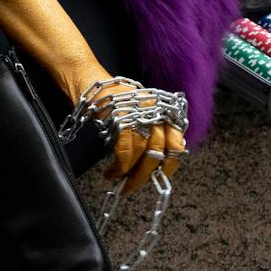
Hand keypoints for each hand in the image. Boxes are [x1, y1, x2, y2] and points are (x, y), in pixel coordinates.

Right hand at [89, 79, 186, 194]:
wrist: (93, 82)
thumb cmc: (116, 102)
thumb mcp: (141, 115)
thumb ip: (152, 135)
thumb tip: (150, 167)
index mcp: (166, 112)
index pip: (176, 145)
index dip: (169, 166)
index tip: (157, 178)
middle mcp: (157, 112)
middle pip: (160, 151)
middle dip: (145, 175)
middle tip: (132, 187)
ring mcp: (140, 113)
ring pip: (143, 152)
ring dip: (130, 173)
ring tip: (119, 181)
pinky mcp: (122, 117)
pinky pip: (125, 150)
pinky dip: (119, 166)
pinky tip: (112, 173)